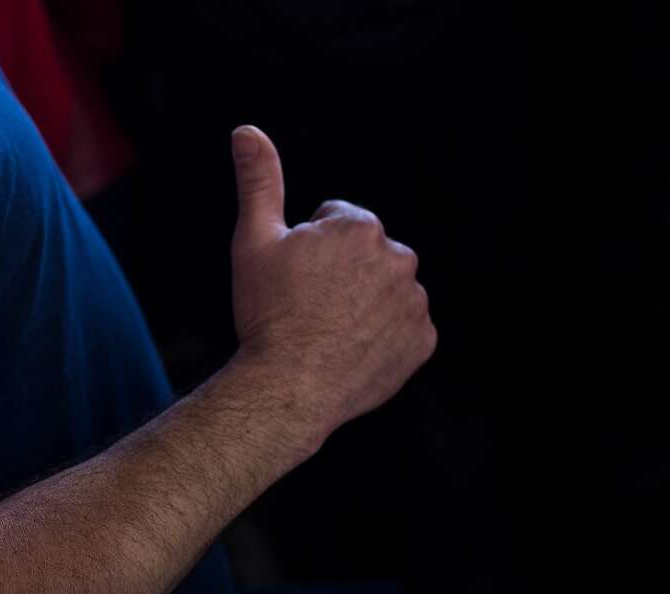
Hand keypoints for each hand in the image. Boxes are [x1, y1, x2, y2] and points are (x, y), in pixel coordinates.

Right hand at [228, 125, 436, 439]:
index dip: (306, 250)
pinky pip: (402, 331)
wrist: (289, 386)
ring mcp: (414, 303)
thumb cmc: (266, 313)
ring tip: (326, 331)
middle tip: (306, 307)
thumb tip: (247, 132)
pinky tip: (349, 350)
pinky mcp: (422, 342)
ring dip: (362, 304)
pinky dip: (381, 338)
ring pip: (384, 292)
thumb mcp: (253, 240)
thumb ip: (258, 181)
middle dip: (340, 274)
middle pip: (364, 257)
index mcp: (360, 227)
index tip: (292, 279)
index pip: (335, 223)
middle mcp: (399, 257)